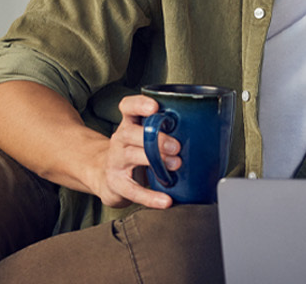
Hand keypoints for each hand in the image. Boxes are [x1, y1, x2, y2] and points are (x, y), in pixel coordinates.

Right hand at [89, 94, 181, 208]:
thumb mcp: (143, 138)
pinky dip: (150, 197)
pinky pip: (133, 190)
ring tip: (175, 165)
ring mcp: (116, 161)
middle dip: (155, 138)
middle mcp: (120, 140)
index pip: (128, 107)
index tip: (154, 107)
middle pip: (130, 133)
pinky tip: (165, 201)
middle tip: (176, 146)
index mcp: (129, 124)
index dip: (139, 104)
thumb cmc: (133, 153)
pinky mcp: (116, 183)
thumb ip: (164, 133)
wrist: (104, 176)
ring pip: (130, 156)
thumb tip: (201, 136)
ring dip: (155, 161)